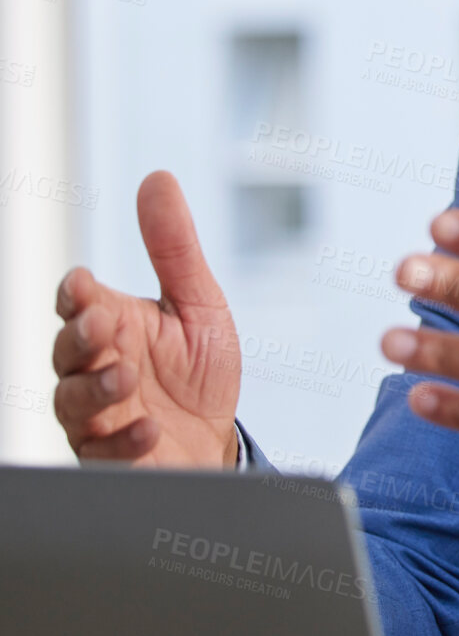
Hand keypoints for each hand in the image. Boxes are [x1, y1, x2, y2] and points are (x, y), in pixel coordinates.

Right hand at [52, 172, 240, 468]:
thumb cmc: (198, 370)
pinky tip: (148, 427)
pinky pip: (104, 452)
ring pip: (72, 402)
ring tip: (126, 375)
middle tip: (103, 326)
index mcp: (112, 326)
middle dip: (79, 338)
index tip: (84, 286)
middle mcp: (96, 368)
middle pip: (66, 351)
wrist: (215, 438)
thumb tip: (158, 179)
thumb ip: (173, 248)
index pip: (77, 304)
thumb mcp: (198, 304)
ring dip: (95, 387)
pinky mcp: (114, 456)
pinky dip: (122, 440)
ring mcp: (100, 414)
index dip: (76, 295)